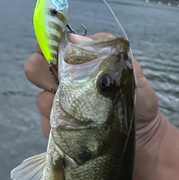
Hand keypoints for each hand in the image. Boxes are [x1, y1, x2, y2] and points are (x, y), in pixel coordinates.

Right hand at [24, 32, 164, 153]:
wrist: (144, 140)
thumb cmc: (139, 103)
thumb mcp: (130, 71)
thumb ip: (106, 51)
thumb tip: (76, 39)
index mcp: (79, 64)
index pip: (52, 45)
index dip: (48, 43)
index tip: (55, 50)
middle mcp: (64, 83)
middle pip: (34, 68)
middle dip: (43, 71)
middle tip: (62, 79)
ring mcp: (59, 108)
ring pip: (41, 99)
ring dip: (57, 102)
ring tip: (82, 110)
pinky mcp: (59, 132)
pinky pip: (48, 125)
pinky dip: (61, 125)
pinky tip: (79, 129)